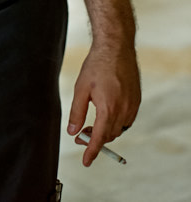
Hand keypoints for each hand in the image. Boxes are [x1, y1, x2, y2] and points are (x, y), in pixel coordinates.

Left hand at [67, 43, 140, 165]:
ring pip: (119, 128)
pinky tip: (105, 114)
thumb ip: (77, 112)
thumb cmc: (97, 65)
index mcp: (108, 108)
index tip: (85, 161)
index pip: (100, 138)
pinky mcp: (137, 100)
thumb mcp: (81, 88)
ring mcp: (132, 105)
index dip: (92, 151)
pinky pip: (127, 119)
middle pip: (109, 135)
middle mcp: (123, 110)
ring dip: (106, 131)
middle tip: (81, 135)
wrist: (116, 48)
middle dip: (95, 139)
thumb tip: (73, 132)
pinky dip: (116, 122)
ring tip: (91, 125)